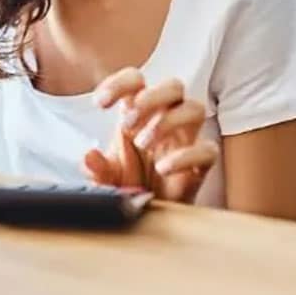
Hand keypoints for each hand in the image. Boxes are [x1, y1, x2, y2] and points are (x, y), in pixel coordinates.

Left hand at [84, 68, 218, 202]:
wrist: (148, 214)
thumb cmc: (130, 182)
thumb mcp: (106, 175)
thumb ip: (97, 168)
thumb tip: (89, 157)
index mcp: (139, 111)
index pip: (136, 80)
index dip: (120, 83)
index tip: (101, 103)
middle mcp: (166, 118)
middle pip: (174, 86)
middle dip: (151, 99)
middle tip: (127, 124)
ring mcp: (186, 139)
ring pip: (194, 109)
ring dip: (167, 122)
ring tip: (143, 144)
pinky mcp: (200, 164)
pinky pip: (207, 150)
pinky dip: (185, 157)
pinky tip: (163, 169)